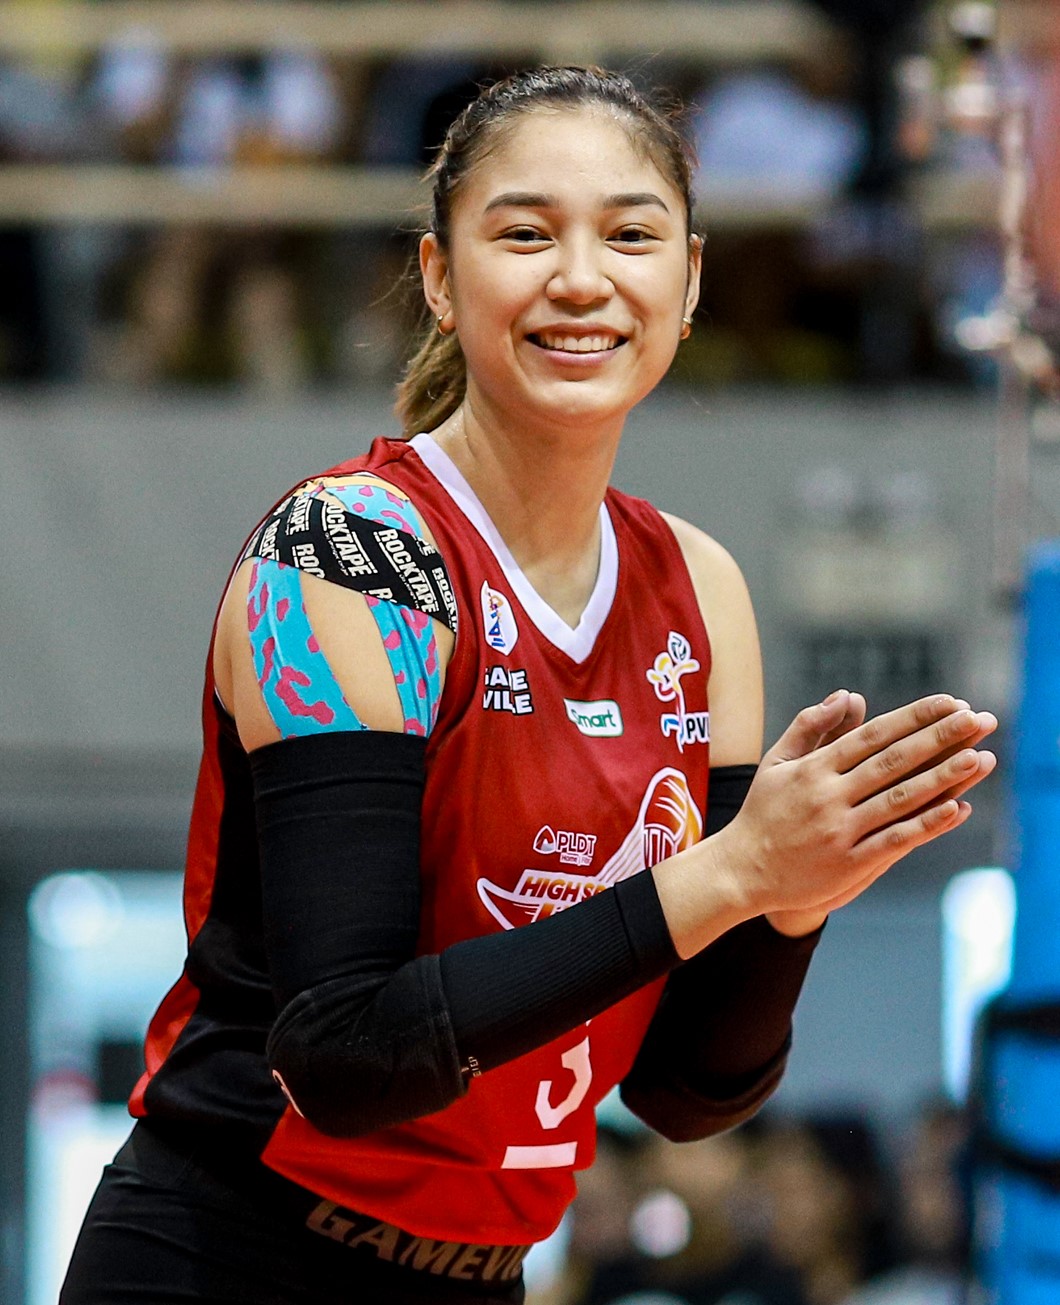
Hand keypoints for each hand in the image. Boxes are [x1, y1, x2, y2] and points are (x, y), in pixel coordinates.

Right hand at [706, 692, 996, 929]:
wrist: (742, 870)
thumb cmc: (764, 812)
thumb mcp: (778, 762)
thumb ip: (811, 726)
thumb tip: (848, 695)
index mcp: (814, 767)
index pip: (873, 735)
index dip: (914, 717)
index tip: (950, 702)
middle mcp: (828, 795)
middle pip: (893, 761)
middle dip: (940, 738)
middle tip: (979, 719)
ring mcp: (839, 830)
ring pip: (899, 799)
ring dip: (942, 778)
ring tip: (978, 758)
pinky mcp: (847, 864)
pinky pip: (894, 841)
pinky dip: (926, 825)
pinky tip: (955, 810)